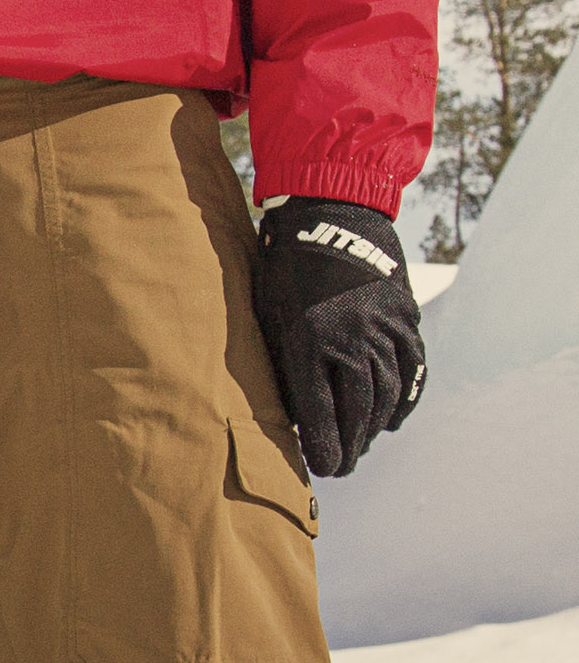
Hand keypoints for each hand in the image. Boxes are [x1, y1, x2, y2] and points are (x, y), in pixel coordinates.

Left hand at [253, 196, 425, 478]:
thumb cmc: (285, 262)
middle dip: (349, 447)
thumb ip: (282, 358)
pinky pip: (412, 374)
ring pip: (387, 397)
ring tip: (359, 444)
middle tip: (340, 466)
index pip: (321, 411)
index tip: (322, 470)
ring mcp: (385, 329)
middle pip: (359, 412)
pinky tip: (388, 418)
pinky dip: (402, 401)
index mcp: (310, 336)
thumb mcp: (269, 307)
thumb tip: (293, 412)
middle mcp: (352, 338)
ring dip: (374, 428)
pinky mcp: (407, 319)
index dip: (324, 447)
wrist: (331, 210)